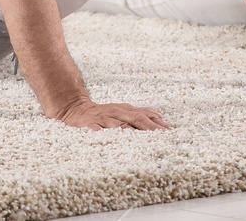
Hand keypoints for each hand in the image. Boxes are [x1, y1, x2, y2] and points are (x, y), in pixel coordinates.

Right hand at [53, 98, 172, 129]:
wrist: (75, 108)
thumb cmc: (104, 113)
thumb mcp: (122, 110)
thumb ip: (139, 113)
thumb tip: (160, 117)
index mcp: (125, 109)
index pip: (144, 115)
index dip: (157, 123)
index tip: (170, 131)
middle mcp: (116, 112)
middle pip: (136, 119)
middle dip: (150, 128)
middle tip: (162, 136)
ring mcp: (103, 119)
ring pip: (118, 124)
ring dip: (129, 131)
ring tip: (140, 138)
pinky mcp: (89, 125)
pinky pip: (96, 130)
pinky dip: (102, 133)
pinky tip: (108, 138)